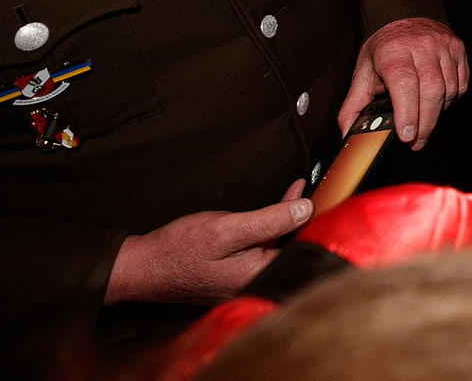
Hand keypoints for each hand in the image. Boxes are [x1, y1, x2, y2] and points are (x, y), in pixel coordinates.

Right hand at [105, 179, 309, 305]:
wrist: (141, 268)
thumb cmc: (179, 250)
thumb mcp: (227, 229)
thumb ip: (269, 221)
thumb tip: (305, 209)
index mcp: (259, 277)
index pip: (304, 250)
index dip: (319, 222)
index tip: (330, 196)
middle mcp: (257, 283)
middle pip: (295, 248)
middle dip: (307, 219)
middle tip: (320, 189)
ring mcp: (246, 279)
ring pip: (281, 246)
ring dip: (291, 219)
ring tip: (301, 190)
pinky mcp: (237, 272)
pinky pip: (265, 247)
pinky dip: (274, 226)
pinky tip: (281, 206)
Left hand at [336, 16, 466, 149]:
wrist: (405, 17)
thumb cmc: (385, 48)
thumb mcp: (363, 73)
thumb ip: (353, 106)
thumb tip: (347, 134)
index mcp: (393, 51)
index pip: (405, 84)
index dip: (407, 113)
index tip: (406, 135)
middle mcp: (421, 46)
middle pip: (431, 91)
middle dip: (425, 123)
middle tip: (416, 141)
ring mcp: (443, 46)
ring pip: (449, 90)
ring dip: (437, 114)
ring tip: (423, 121)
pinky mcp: (458, 50)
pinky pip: (461, 84)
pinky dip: (450, 100)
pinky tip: (437, 103)